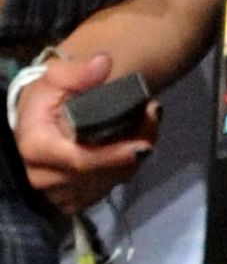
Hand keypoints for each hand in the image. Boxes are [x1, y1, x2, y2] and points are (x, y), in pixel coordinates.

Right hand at [14, 54, 160, 213]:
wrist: (38, 115)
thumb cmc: (49, 94)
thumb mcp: (58, 73)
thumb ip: (78, 71)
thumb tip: (102, 64)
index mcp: (36, 146)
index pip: (81, 160)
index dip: (114, 155)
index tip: (145, 144)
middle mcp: (42, 176)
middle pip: (100, 173)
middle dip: (133, 148)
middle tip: (154, 115)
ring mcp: (56, 192)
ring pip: (108, 182)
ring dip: (134, 157)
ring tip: (148, 123)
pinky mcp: (70, 198)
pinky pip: (106, 188)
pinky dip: (124, 168)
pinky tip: (134, 143)